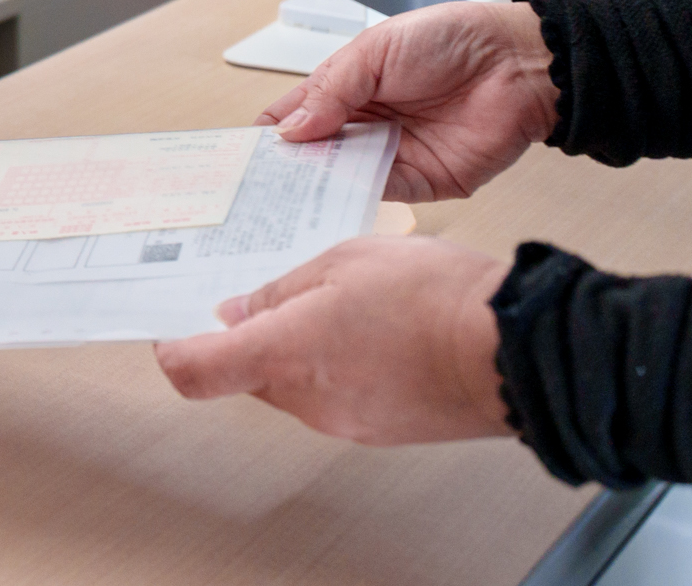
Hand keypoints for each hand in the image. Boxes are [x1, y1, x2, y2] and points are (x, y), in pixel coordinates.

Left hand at [154, 235, 511, 443]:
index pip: (195, 371)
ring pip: (292, 385)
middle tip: (269, 291)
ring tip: (339, 302)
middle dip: (247, 337)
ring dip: (298, 348)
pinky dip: (336, 365)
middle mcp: (309, 400)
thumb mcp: (343, 261)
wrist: (520, 348)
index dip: (173, 348)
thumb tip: (240, 310)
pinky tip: (370, 330)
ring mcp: (347, 423)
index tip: (172, 327)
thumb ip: (280, 290)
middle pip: (244, 375)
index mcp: (286, 354)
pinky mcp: (382, 430)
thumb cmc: (438, 298)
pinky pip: (335, 397)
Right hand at [262, 0, 555, 200]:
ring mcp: (393, 154)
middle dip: (288, 166)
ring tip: (289, 187)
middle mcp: (366, 124)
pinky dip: (358, 195)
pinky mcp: (423, 180)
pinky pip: (382, 193)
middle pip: (314, 153)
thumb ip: (330, 91)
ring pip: (343, 177)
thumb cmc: (452, 39)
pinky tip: (336, 190)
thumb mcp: (373, 51)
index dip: (271, 133)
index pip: (296, 117)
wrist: (518, 63)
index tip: (244, 151)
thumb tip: (291, 129)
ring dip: (319, 183)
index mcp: (347, 89)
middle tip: (258, 179)